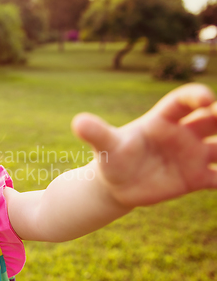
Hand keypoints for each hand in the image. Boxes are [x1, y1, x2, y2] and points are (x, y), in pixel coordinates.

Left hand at [72, 83, 216, 206]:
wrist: (116, 184)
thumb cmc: (112, 158)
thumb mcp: (105, 146)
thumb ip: (97, 132)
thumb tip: (77, 122)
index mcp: (162, 120)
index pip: (182, 102)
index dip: (195, 97)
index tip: (206, 99)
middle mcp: (183, 134)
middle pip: (212, 120)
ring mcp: (193, 155)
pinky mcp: (197, 178)